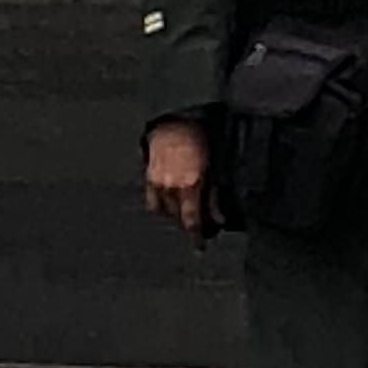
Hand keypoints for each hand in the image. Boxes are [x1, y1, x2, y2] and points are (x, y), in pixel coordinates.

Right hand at [144, 117, 214, 242]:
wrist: (175, 119)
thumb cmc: (199, 138)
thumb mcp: (214, 167)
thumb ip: (214, 196)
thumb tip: (218, 219)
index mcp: (190, 185)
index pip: (192, 222)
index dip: (197, 238)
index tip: (200, 248)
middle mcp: (172, 188)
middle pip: (179, 220)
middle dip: (191, 226)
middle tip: (202, 228)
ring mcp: (158, 184)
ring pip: (166, 213)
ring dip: (178, 217)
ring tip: (188, 213)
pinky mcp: (149, 178)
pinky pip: (153, 202)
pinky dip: (163, 207)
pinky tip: (171, 204)